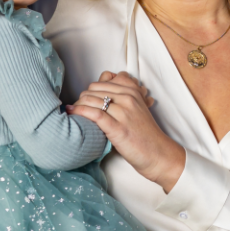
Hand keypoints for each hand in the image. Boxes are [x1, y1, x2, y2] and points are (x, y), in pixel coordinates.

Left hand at [66, 71, 185, 192]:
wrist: (157, 153)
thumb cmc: (144, 133)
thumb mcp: (138, 107)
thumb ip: (125, 92)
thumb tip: (109, 78)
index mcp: (133, 91)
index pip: (102, 82)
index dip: (90, 91)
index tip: (87, 101)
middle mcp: (128, 98)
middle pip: (94, 89)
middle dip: (82, 98)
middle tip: (78, 108)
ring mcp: (123, 112)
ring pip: (92, 99)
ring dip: (78, 105)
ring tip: (73, 112)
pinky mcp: (118, 128)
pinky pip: (95, 114)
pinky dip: (80, 112)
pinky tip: (73, 113)